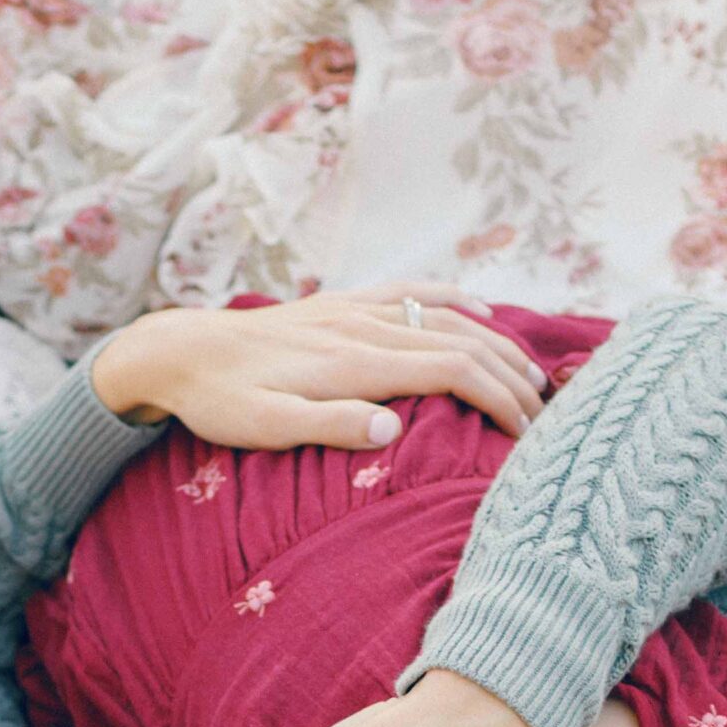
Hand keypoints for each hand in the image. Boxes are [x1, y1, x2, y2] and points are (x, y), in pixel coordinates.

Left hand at [91, 286, 547, 451]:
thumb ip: (331, 425)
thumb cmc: (222, 402)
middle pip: (461, 342)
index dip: (497, 399)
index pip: (450, 372)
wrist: (182, 351)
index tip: (526, 433)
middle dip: (511, 377)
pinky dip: (455, 301)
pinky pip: (413, 293)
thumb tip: (394, 429)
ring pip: (446, 316)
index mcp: (355, 362)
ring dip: (496, 344)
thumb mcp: (267, 427)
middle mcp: (364, 326)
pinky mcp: (344, 304)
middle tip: (545, 417)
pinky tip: (480, 313)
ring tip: (530, 377)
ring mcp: (356, 309)